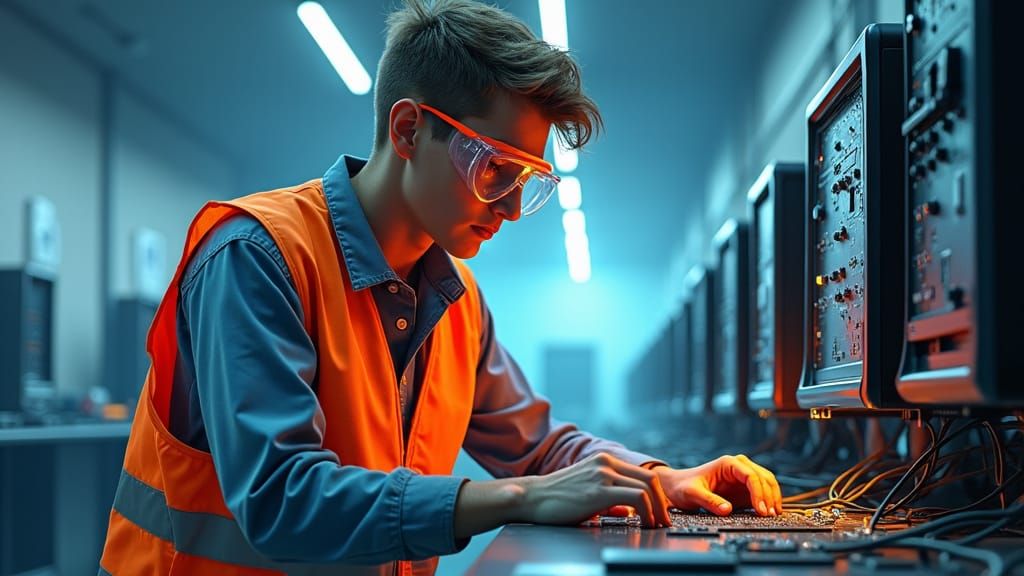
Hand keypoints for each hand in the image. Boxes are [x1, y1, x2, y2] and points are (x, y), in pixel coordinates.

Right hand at [521, 452, 672, 527]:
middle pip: (650, 477)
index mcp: (603, 460)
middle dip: (662, 501)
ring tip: (656, 524)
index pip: (642, 472)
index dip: (657, 493)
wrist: (531, 498)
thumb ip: (609, 498)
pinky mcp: (599, 490)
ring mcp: (602, 474)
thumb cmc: (556, 499)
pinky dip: (647, 511)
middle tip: (663, 520)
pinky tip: (644, 523)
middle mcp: (605, 462)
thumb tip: (628, 512)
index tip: (659, 510)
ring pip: (647, 486)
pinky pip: (636, 497)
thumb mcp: (587, 492)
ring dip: (657, 509)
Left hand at [653, 454, 781, 516]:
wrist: (678, 487)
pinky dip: (769, 501)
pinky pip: (763, 493)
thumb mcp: (692, 494)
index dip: (759, 492)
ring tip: (774, 515)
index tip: (760, 509)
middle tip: (769, 515)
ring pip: (767, 483)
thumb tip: (727, 510)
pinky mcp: (744, 489)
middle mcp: (738, 467)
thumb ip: (709, 501)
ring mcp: (743, 478)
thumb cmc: (683, 486)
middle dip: (769, 496)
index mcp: (727, 464)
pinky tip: (771, 513)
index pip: (751, 475)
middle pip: (763, 478)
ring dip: (773, 498)